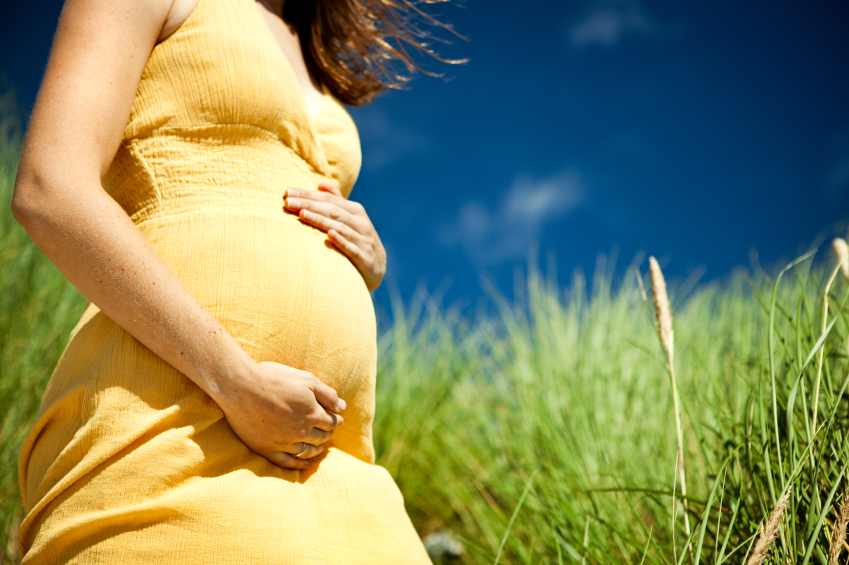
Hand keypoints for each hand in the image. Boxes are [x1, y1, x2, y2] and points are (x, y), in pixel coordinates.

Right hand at [214, 361, 345, 470]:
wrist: (240, 386)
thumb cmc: (274, 378)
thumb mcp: (306, 379)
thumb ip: (327, 394)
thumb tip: (342, 407)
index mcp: (313, 414)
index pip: (332, 422)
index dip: (336, 419)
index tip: (336, 418)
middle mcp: (301, 432)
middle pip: (321, 437)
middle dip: (327, 433)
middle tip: (328, 430)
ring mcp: (283, 443)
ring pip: (307, 451)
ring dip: (317, 449)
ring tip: (320, 447)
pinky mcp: (266, 449)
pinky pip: (286, 462)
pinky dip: (298, 465)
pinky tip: (305, 465)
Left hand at [284, 182, 386, 290]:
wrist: (378, 268)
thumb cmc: (358, 240)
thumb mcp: (351, 219)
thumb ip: (337, 202)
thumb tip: (321, 184)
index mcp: (356, 211)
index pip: (329, 199)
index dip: (309, 194)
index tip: (287, 192)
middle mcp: (361, 223)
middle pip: (332, 210)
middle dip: (309, 205)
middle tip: (288, 202)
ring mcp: (364, 241)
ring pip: (340, 228)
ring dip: (320, 220)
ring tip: (302, 214)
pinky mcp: (365, 259)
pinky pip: (352, 249)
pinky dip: (341, 242)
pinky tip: (328, 236)